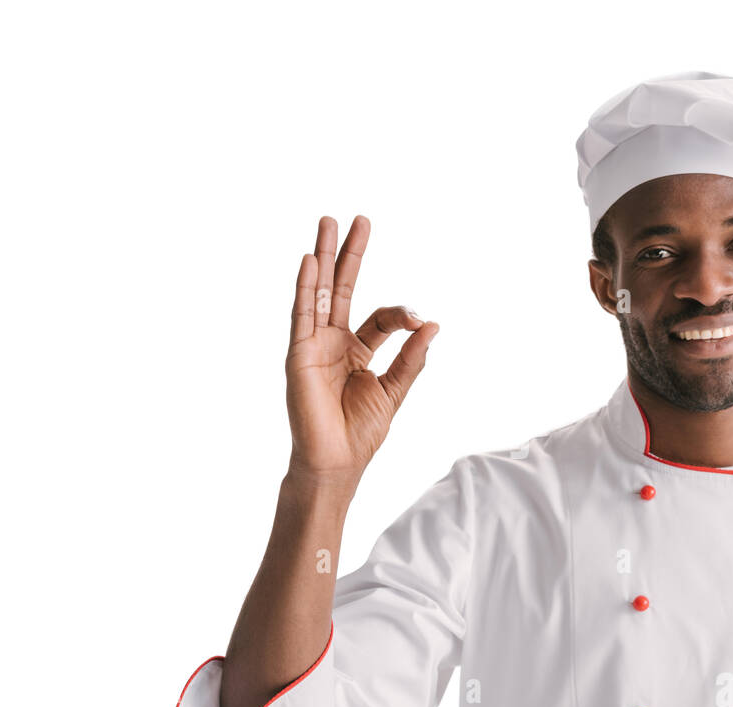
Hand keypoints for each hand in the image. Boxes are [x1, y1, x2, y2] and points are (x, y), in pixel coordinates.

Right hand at [284, 215, 439, 488]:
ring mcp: (313, 345)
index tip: (417, 320)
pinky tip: (311, 260)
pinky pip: (302, 314)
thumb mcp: (393, 390)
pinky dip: (306, 287)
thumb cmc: (360, 433)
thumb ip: (411, 358)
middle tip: (358, 219)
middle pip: (342, 289)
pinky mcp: (299, 354)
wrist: (336, 461)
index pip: (378, 317)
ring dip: (323, 257)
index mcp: (356, 351)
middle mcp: (332, 342)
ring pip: (319, 292)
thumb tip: (433, 325)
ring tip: (328, 222)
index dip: (400, 313)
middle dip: (349, 254)